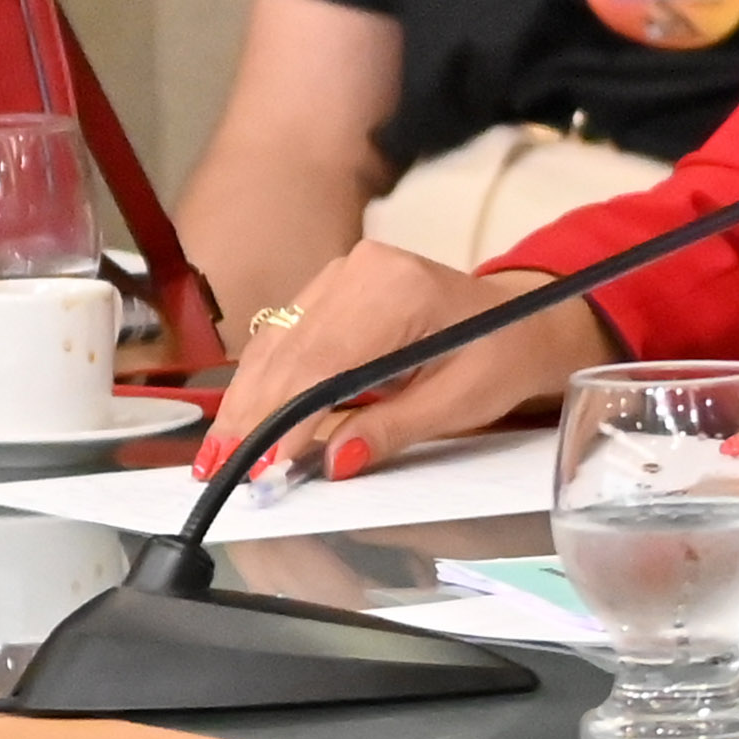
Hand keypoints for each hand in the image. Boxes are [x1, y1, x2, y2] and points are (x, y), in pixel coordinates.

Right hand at [196, 242, 604, 480]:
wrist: (521, 321)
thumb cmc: (499, 358)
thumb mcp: (460, 402)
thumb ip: (394, 429)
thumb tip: (334, 462)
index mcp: (400, 289)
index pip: (326, 359)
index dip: (288, 416)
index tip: (263, 463)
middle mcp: (363, 269)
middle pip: (292, 351)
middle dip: (254, 415)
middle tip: (224, 469)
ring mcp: (342, 272)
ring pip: (277, 344)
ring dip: (246, 401)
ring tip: (217, 455)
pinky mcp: (330, 286)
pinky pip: (284, 337)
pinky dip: (261, 380)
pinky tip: (239, 420)